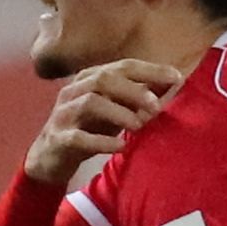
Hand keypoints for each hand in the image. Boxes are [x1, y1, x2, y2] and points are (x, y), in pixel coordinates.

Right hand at [23, 60, 182, 187]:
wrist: (50, 158)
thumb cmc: (88, 130)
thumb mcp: (114, 111)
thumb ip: (137, 98)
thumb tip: (173, 84)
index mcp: (90, 78)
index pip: (122, 66)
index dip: (150, 70)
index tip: (176, 77)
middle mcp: (75, 90)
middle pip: (104, 79)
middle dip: (134, 90)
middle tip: (157, 106)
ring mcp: (64, 114)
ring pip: (90, 102)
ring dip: (119, 113)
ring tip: (139, 127)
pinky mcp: (58, 139)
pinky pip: (78, 137)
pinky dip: (102, 141)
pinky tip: (120, 146)